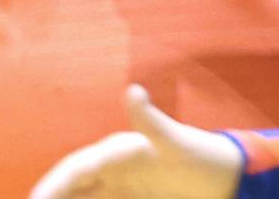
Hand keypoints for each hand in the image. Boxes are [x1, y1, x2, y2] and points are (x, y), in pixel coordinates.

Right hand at [31, 85, 242, 198]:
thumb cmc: (201, 155)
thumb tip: (133, 90)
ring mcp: (121, 187)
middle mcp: (114, 169)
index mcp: (117, 152)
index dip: (52, 187)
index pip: (74, 170)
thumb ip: (150, 121)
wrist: (226, 176)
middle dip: (52, 198)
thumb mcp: (176, 141)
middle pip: (72, 189)